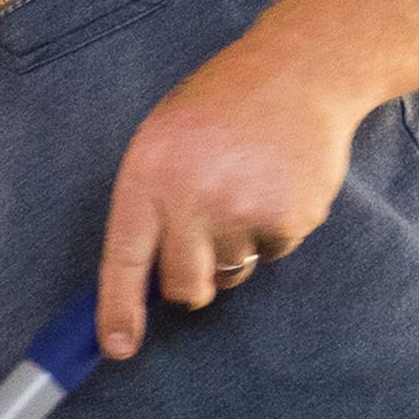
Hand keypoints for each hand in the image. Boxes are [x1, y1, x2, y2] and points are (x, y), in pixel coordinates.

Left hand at [96, 34, 364, 358]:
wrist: (299, 70)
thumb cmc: (221, 108)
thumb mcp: (164, 140)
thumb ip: (149, 204)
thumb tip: (142, 282)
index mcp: (149, 176)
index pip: (125, 259)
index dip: (119, 310)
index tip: (118, 348)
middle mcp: (192, 198)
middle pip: (183, 287)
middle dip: (191, 281)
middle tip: (204, 238)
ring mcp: (242, 210)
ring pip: (231, 272)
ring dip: (236, 246)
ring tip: (246, 186)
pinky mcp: (288, 218)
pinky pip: (273, 253)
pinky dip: (275, 229)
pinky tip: (277, 182)